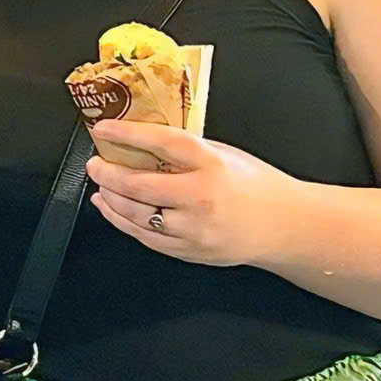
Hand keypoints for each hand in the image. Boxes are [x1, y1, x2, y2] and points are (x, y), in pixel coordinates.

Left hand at [86, 121, 300, 267]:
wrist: (286, 226)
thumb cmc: (257, 186)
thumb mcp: (226, 154)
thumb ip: (187, 150)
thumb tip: (144, 139)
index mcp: (213, 165)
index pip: (162, 143)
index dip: (128, 135)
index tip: (103, 129)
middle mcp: (201, 198)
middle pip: (139, 185)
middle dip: (107, 173)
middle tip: (95, 164)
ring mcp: (193, 228)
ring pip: (135, 215)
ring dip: (110, 198)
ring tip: (101, 184)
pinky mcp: (187, 251)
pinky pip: (143, 236)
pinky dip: (120, 221)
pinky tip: (110, 207)